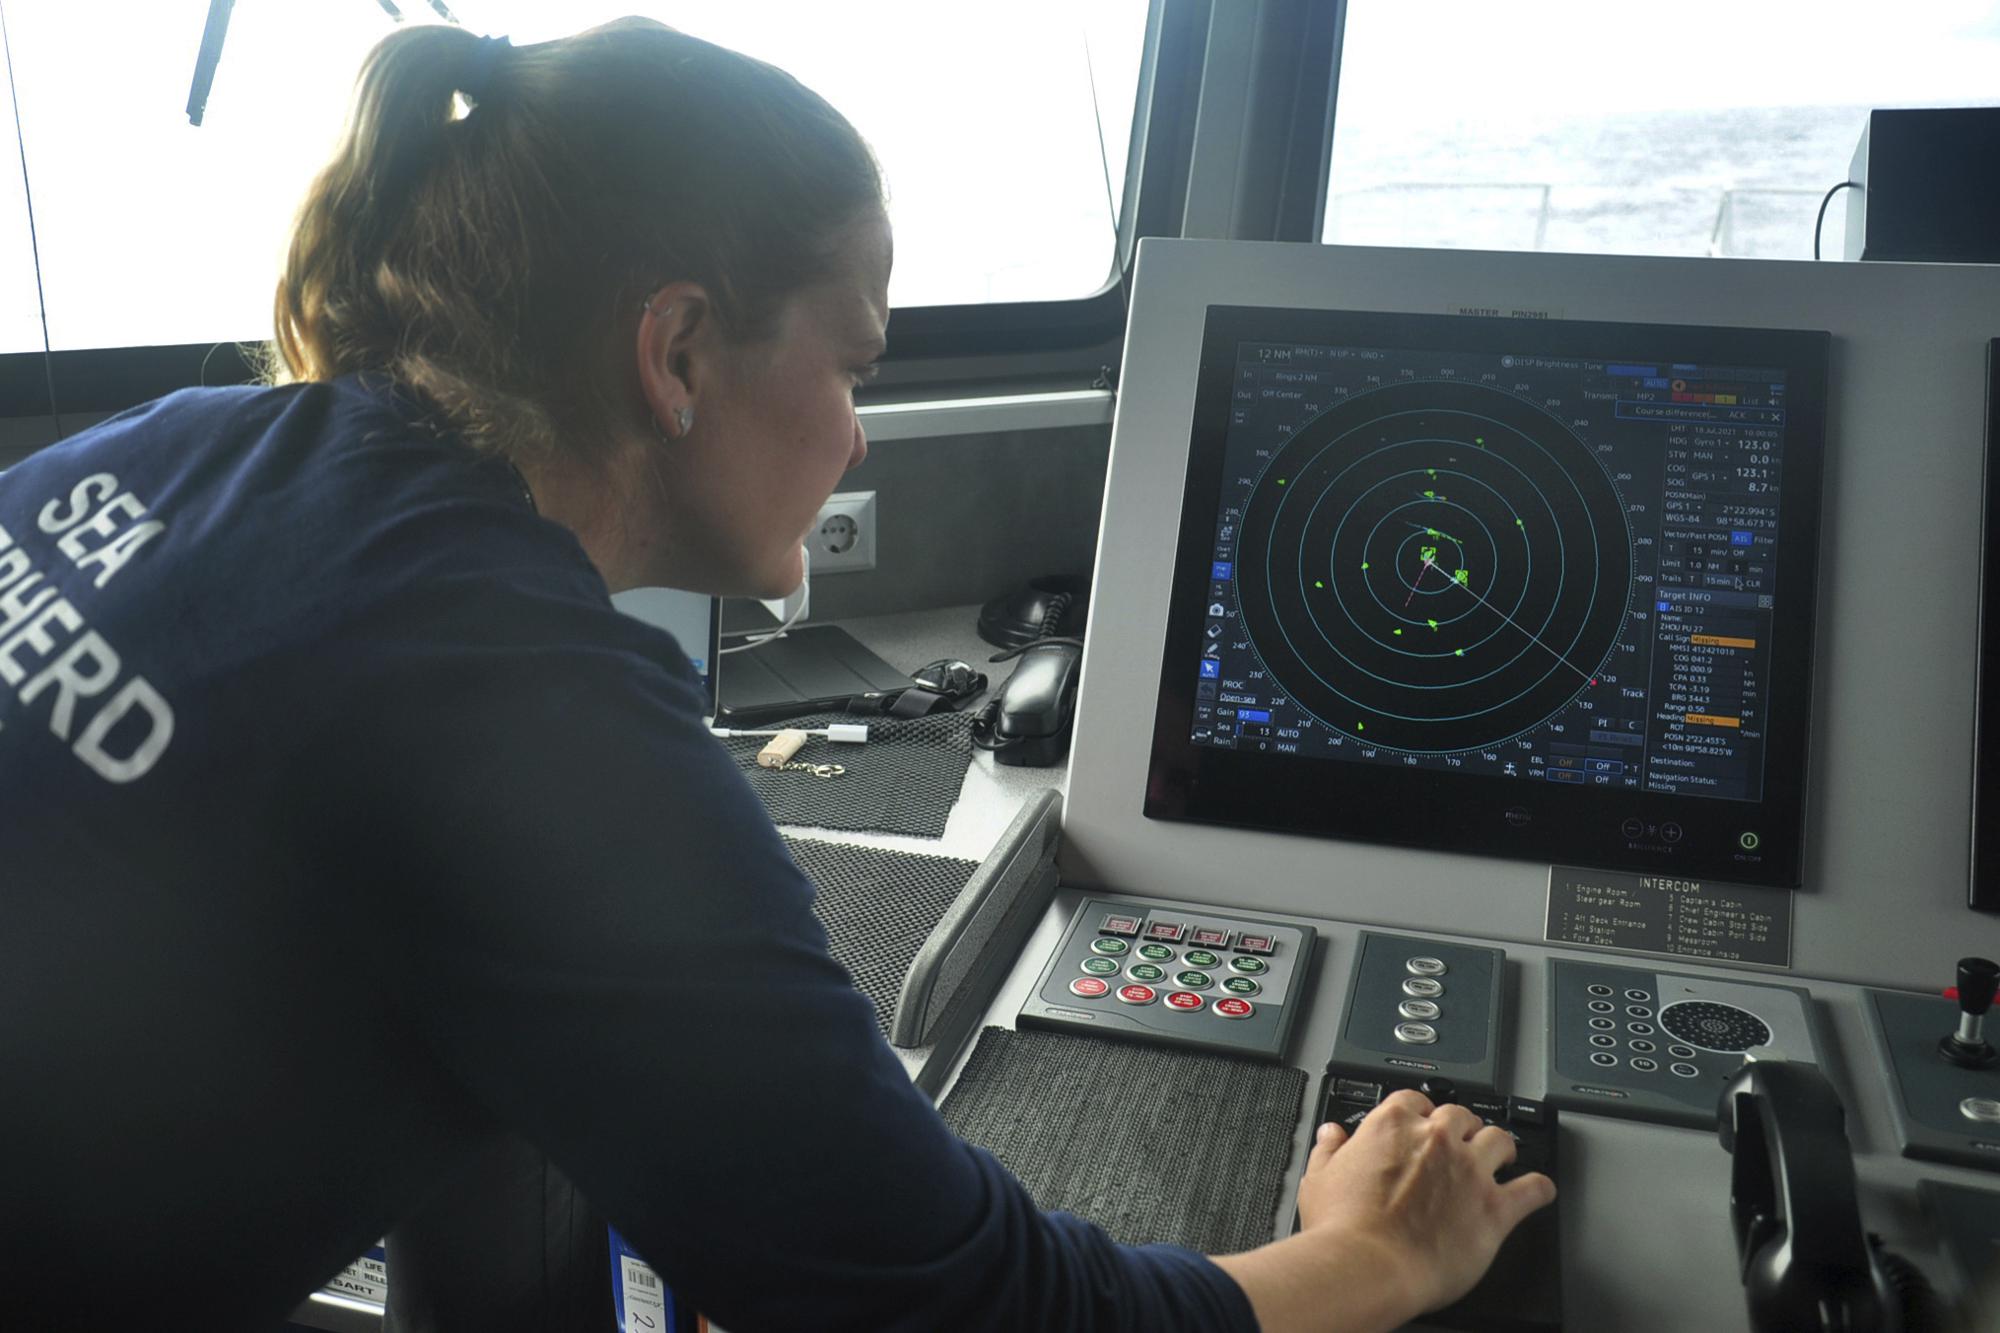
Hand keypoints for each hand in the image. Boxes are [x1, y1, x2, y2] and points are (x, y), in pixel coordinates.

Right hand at [1295, 1089, 1554, 1315]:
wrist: (1369, 1267)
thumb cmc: (1342, 1229)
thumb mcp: (1318, 1179)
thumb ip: (1329, 1150)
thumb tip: (1332, 1134)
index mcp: (1394, 1126)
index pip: (1415, 1100)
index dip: (1420, 1112)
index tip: (1421, 1124)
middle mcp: (1437, 1140)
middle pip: (1462, 1115)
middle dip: (1462, 1127)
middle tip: (1460, 1143)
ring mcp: (1470, 1171)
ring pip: (1501, 1141)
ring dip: (1501, 1148)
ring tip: (1501, 1158)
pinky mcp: (1494, 1208)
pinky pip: (1532, 1189)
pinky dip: (1538, 1188)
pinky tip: (1539, 1189)